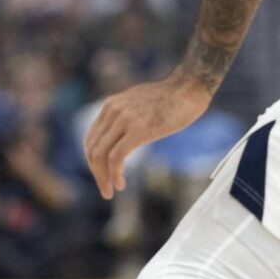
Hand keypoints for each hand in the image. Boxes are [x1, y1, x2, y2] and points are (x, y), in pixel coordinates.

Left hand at [84, 72, 210, 199]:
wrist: (188, 87)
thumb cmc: (170, 98)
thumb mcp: (139, 103)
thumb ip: (126, 115)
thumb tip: (124, 133)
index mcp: (111, 105)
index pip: (91, 139)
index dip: (93, 161)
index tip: (102, 175)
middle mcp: (113, 111)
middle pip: (93, 148)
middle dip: (97, 173)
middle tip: (106, 190)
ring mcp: (124, 119)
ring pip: (101, 155)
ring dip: (103, 178)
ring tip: (110, 191)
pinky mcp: (139, 130)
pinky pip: (116, 157)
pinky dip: (114, 174)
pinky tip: (121, 184)